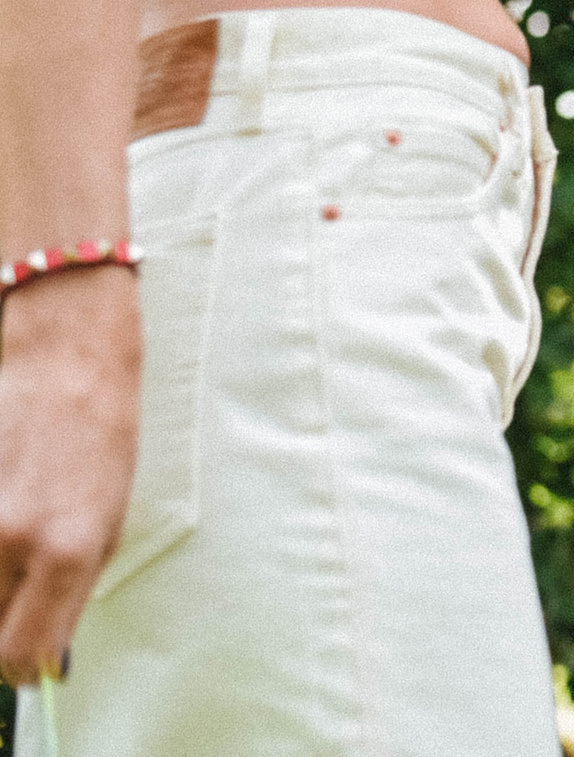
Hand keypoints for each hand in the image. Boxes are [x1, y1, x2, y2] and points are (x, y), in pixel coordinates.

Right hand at [0, 266, 141, 685]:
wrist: (65, 359)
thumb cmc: (100, 438)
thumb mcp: (109, 520)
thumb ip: (70, 590)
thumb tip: (42, 654)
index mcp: (68, 550)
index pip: (23, 655)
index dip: (24, 668)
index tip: (28, 661)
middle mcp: (13, 539)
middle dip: (1, 628)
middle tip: (18, 598)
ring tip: (13, 542)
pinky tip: (4, 507)